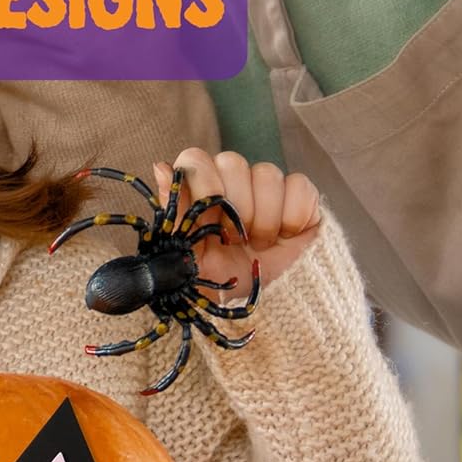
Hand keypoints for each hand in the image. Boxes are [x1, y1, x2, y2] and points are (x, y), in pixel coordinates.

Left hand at [154, 148, 321, 296]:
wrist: (256, 302)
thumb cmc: (216, 278)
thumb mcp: (187, 253)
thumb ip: (174, 212)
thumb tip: (161, 168)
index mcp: (200, 189)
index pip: (196, 159)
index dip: (205, 187)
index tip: (209, 222)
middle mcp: (232, 181)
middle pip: (232, 162)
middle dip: (234, 209)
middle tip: (234, 241)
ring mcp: (267, 187)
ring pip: (267, 174)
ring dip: (263, 219)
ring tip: (258, 245)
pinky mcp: (301, 197)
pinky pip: (300, 187)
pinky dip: (292, 218)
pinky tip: (284, 237)